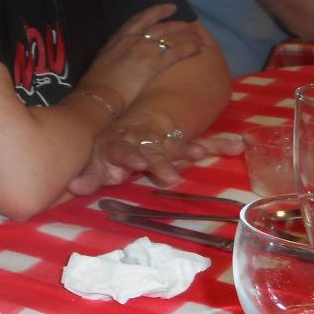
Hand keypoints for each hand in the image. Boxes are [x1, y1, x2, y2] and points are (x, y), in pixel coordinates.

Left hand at [67, 113, 243, 195]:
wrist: (121, 126)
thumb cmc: (106, 152)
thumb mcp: (94, 163)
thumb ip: (88, 175)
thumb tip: (75, 187)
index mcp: (120, 146)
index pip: (123, 151)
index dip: (130, 157)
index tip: (138, 163)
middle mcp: (142, 142)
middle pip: (152, 151)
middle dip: (161, 162)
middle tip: (170, 176)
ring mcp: (163, 143)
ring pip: (178, 145)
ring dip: (190, 149)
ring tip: (200, 154)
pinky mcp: (180, 145)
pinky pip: (200, 145)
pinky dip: (218, 145)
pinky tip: (238, 145)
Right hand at [76, 4, 202, 109]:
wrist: (97, 96)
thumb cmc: (97, 84)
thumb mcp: (103, 60)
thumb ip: (116, 53)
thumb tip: (124, 57)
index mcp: (117, 38)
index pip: (140, 19)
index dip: (157, 12)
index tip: (170, 8)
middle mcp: (131, 40)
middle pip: (160, 26)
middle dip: (178, 24)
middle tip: (192, 25)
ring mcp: (142, 50)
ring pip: (170, 37)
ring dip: (187, 36)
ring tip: (199, 38)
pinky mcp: (152, 64)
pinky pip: (175, 52)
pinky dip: (189, 48)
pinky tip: (198, 49)